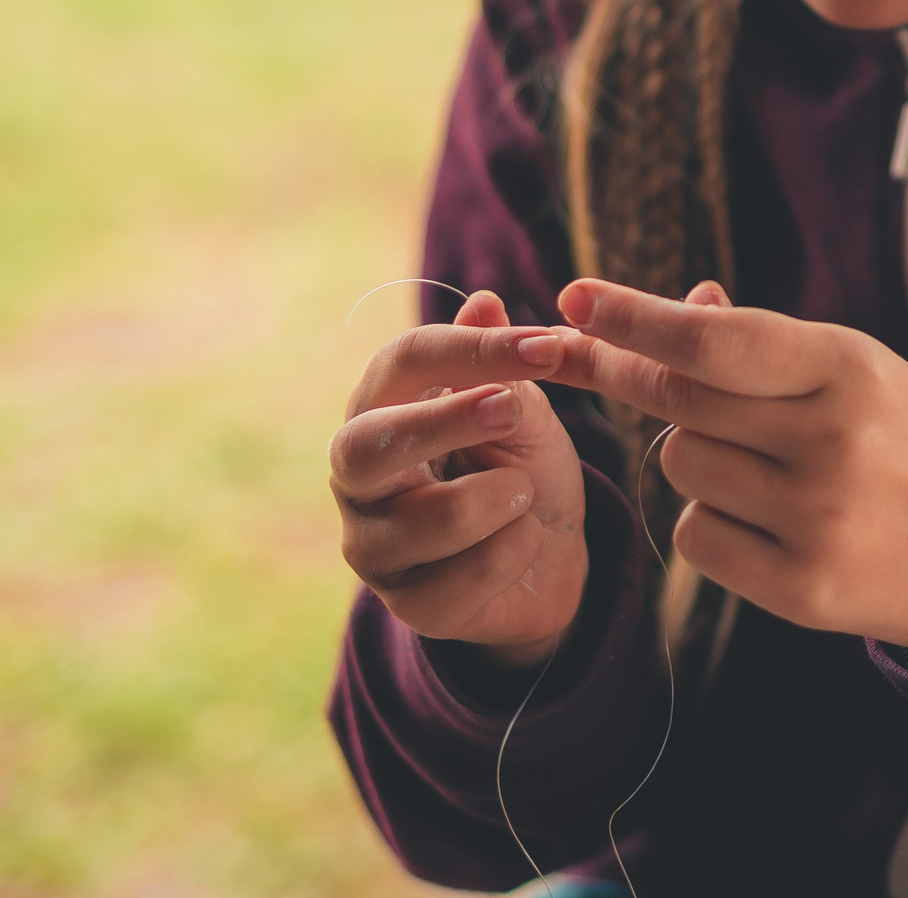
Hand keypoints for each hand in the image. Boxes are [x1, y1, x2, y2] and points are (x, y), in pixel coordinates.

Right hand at [330, 290, 587, 666]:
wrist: (550, 558)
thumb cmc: (519, 466)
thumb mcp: (519, 408)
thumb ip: (498, 362)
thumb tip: (486, 302)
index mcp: (379, 409)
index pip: (401, 363)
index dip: (473, 349)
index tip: (548, 345)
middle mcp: (356, 477)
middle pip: (363, 445)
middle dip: (445, 423)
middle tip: (512, 410)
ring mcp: (373, 545)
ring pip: (430, 519)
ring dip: (501, 498)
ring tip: (524, 493)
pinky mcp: (407, 605)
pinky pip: (465, 578)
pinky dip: (515, 550)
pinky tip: (523, 541)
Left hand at [549, 278, 907, 653]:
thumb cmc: (903, 440)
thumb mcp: (855, 371)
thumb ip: (765, 343)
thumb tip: (684, 306)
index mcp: (848, 369)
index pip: (715, 341)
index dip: (635, 319)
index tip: (574, 298)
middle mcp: (831, 442)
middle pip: (680, 402)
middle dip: (638, 378)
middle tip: (607, 360)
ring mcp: (815, 519)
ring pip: (680, 467)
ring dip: (697, 457)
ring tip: (764, 464)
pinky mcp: (800, 588)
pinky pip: (695, 535)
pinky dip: (712, 521)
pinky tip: (768, 521)